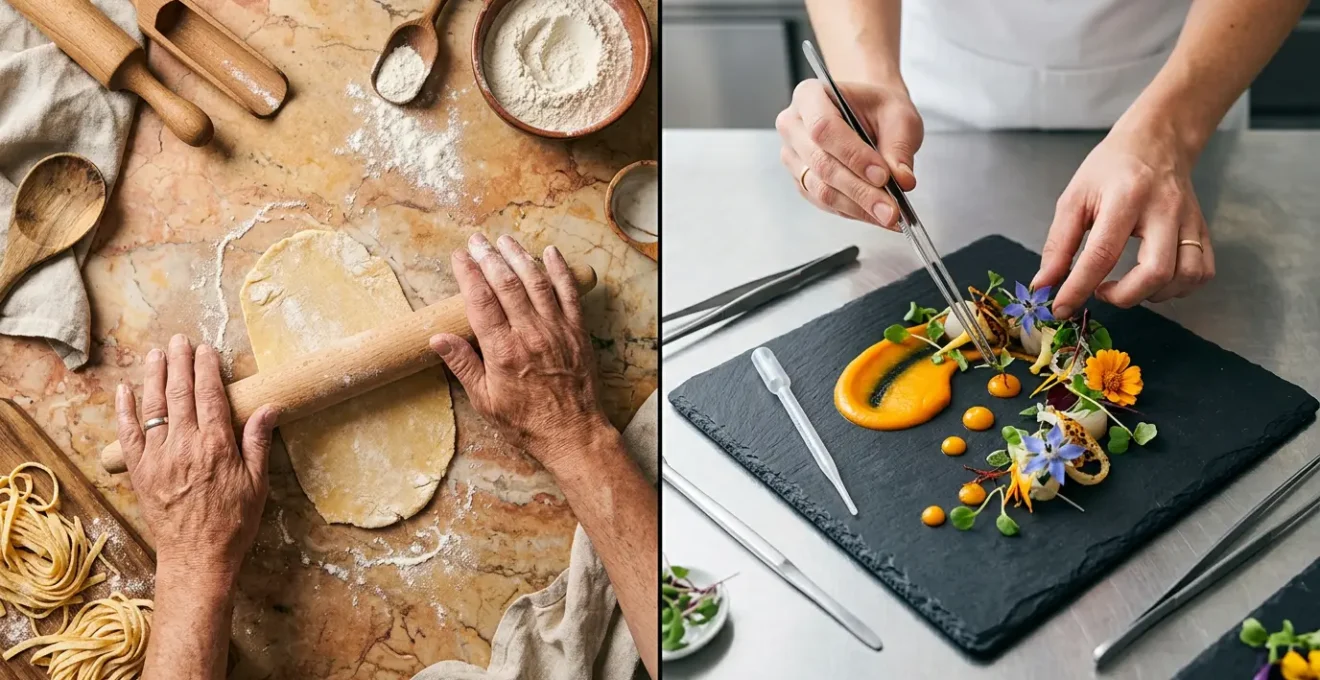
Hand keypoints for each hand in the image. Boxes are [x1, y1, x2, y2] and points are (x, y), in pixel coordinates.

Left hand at [115, 335, 277, 583]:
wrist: (197, 558)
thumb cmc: (233, 523)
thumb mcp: (257, 484)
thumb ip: (257, 442)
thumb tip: (268, 408)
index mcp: (215, 446)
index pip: (209, 396)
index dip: (207, 369)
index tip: (206, 350)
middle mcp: (183, 446)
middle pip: (180, 394)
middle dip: (180, 363)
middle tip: (179, 340)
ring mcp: (158, 458)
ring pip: (153, 407)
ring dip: (154, 377)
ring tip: (155, 353)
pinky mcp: (140, 471)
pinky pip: (129, 434)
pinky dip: (125, 410)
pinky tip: (126, 390)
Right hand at [430, 234, 612, 472]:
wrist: (573, 434)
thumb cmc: (526, 422)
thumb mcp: (485, 401)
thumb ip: (463, 365)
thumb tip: (437, 338)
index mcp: (503, 351)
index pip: (480, 300)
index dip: (468, 274)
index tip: (459, 257)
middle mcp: (530, 334)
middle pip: (506, 284)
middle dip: (489, 257)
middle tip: (477, 241)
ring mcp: (557, 330)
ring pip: (536, 282)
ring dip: (519, 257)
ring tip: (505, 240)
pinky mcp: (577, 332)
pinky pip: (569, 293)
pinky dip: (560, 270)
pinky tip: (550, 253)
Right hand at [776, 78, 922, 228]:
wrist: (867, 116)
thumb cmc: (878, 109)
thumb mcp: (898, 115)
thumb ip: (899, 146)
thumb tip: (902, 180)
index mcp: (810, 96)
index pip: (824, 128)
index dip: (853, 155)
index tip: (883, 176)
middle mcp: (793, 126)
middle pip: (821, 164)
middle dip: (860, 190)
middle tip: (891, 208)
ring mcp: (793, 157)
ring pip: (821, 189)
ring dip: (857, 206)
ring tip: (888, 215)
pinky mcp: (801, 181)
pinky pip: (824, 203)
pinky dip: (852, 211)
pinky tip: (875, 214)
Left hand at [1034, 122, 1214, 317]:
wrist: (1157, 140)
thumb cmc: (1111, 168)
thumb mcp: (1074, 197)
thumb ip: (1059, 244)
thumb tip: (1045, 284)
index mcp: (1126, 197)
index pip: (1102, 254)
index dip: (1079, 287)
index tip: (1061, 308)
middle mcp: (1164, 210)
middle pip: (1156, 271)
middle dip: (1125, 297)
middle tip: (1101, 292)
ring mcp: (1190, 220)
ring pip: (1185, 276)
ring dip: (1152, 295)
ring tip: (1127, 286)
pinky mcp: (1203, 229)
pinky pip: (1202, 272)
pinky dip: (1178, 288)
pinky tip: (1154, 282)